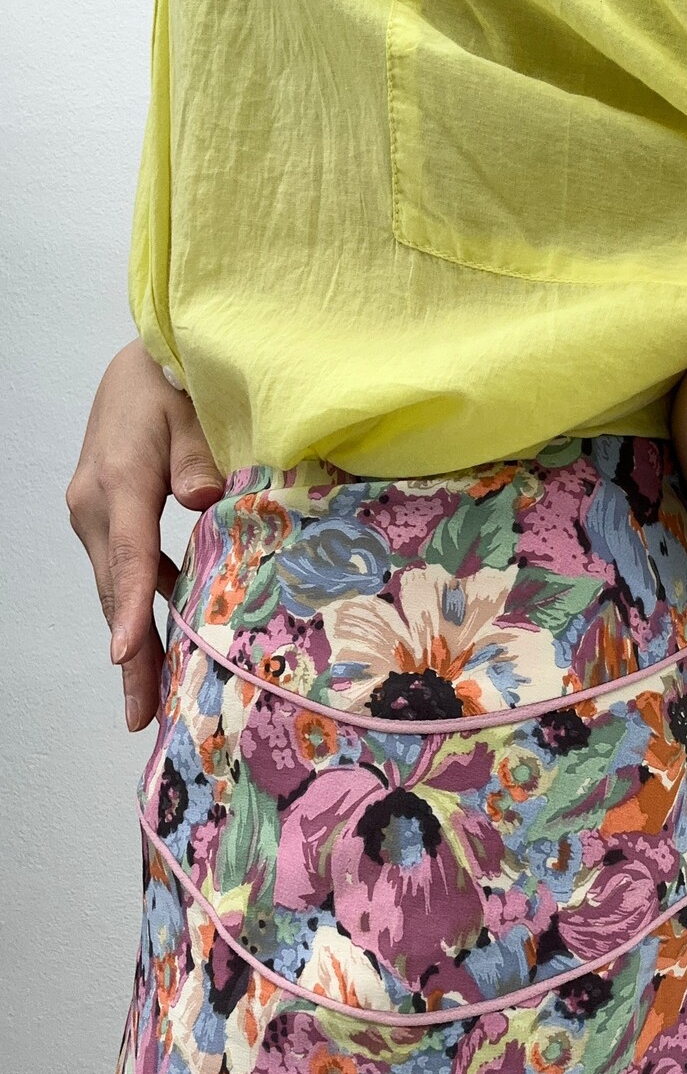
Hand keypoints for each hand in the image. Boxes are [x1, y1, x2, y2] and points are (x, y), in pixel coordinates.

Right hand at [65, 340, 224, 730]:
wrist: (143, 357)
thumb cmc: (174, 380)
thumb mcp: (191, 410)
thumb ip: (198, 457)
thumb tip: (205, 501)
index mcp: (117, 481)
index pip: (128, 556)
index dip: (131, 609)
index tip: (126, 657)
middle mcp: (93, 504)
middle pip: (114, 590)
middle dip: (128, 656)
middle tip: (142, 715)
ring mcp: (93, 512)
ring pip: (114, 587)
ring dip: (132, 641)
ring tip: (149, 699)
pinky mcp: (105, 515)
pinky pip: (122, 570)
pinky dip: (139, 607)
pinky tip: (161, 642)